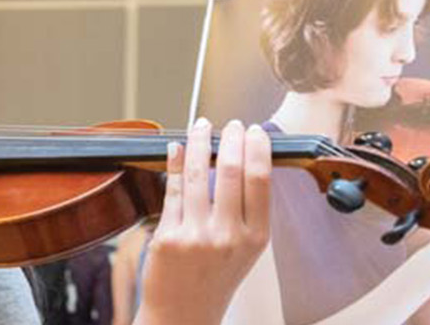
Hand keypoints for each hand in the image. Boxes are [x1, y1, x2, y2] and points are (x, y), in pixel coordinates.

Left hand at [136, 119, 272, 324]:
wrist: (184, 314)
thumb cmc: (214, 278)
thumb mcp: (245, 249)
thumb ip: (247, 211)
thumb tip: (243, 161)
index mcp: (255, 237)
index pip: (261, 180)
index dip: (257, 148)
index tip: (254, 131)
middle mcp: (229, 236)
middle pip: (231, 171)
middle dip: (230, 139)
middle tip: (229, 124)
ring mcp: (197, 236)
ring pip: (197, 175)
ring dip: (198, 143)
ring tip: (199, 127)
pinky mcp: (168, 237)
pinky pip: (171, 190)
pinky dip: (173, 163)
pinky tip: (175, 149)